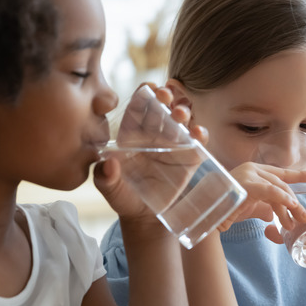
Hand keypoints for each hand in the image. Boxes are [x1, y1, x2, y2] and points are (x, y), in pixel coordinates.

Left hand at [94, 83, 205, 220]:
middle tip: (166, 96)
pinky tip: (197, 133)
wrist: (144, 217)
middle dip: (166, 97)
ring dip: (183, 111)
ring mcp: (173, 144)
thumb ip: (105, 177)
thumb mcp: (110, 189)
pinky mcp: (189, 157)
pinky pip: (197, 142)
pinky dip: (200, 134)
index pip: (138, 108)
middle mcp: (154, 134)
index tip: (150, 88)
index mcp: (132, 134)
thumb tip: (109, 163)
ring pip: (181, 119)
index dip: (144, 95)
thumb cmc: (124, 197)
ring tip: (180, 114)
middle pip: (162, 107)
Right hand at [217, 162, 305, 238]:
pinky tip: (291, 206)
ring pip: (278, 189)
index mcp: (253, 171)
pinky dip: (282, 198)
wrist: (207, 216)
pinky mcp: (246, 183)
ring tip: (297, 221)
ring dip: (290, 206)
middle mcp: (251, 168)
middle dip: (294, 202)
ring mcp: (248, 174)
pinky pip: (270, 190)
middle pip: (281, 184)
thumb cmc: (224, 211)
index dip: (297, 175)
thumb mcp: (250, 207)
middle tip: (305, 218)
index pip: (280, 172)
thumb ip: (263, 207)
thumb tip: (273, 215)